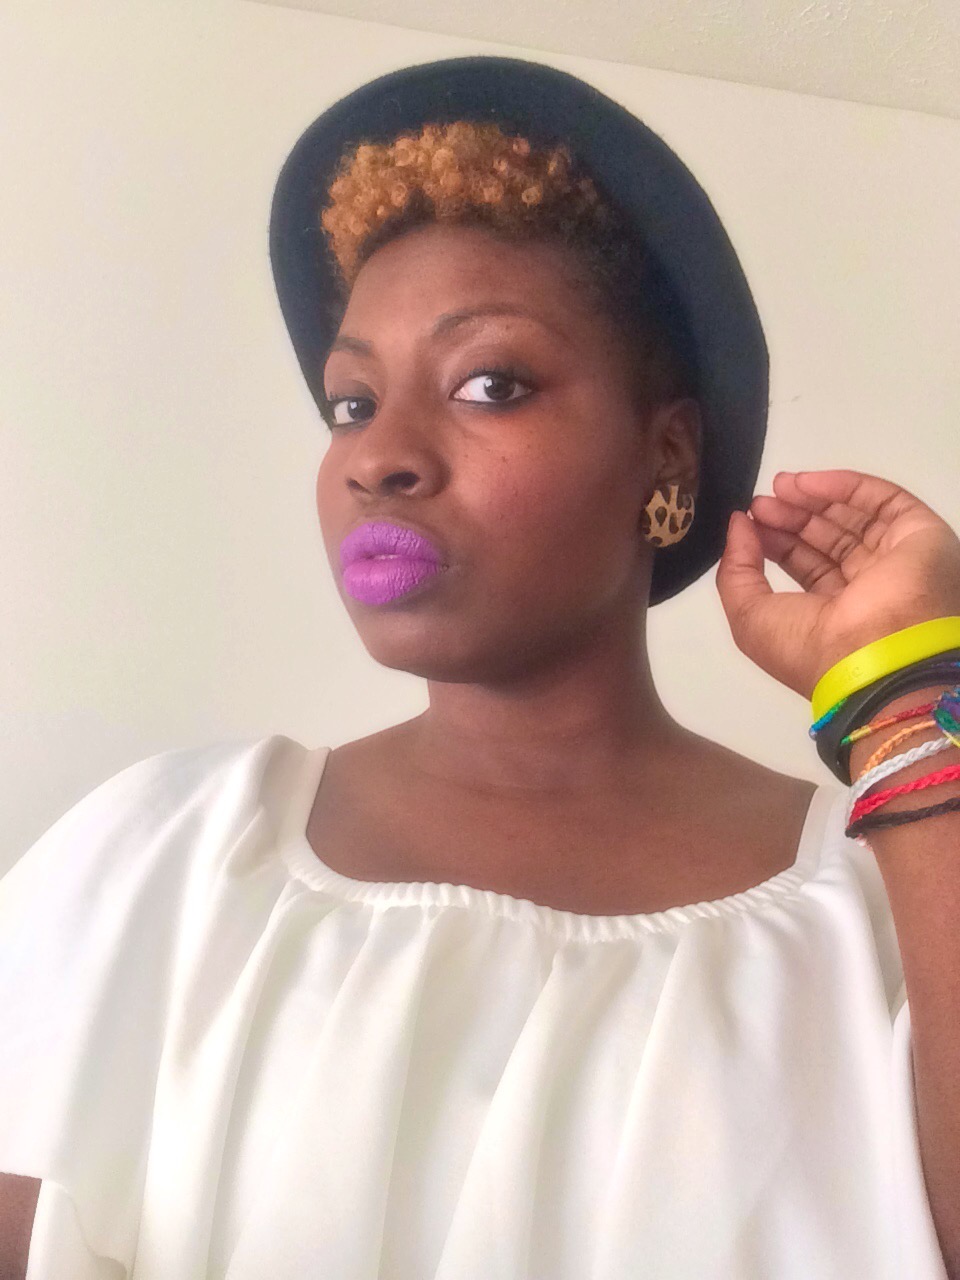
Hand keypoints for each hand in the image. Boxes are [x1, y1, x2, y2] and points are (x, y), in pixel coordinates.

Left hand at [714, 469, 959, 700]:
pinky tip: (805, 483)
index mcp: (834, 616)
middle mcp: (867, 589)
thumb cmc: (809, 646)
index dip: (776, 542)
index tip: (749, 520)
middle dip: (791, 517)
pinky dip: (843, 486)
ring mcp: (893, 560)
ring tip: (778, 486)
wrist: (877, 655)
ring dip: (813, 499)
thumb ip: (736, 569)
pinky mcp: (917, 534)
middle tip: (761, 502)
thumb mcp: (750, 618)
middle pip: (828, 540)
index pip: (805, 567)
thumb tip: (738, 525)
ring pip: (852, 518)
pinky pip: (881, 501)